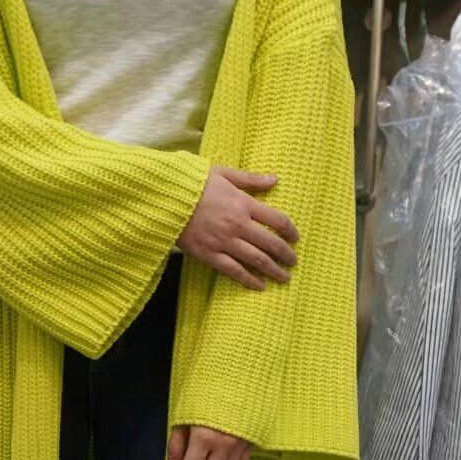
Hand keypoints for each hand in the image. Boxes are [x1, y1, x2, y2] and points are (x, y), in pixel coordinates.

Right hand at [177, 167, 298, 290]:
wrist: (164, 200)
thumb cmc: (192, 183)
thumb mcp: (222, 173)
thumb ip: (250, 179)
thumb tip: (275, 180)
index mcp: (243, 203)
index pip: (277, 219)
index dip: (290, 230)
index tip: (295, 238)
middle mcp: (238, 225)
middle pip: (270, 243)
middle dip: (286, 255)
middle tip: (293, 262)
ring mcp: (224, 242)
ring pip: (257, 260)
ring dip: (274, 270)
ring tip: (284, 278)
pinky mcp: (209, 255)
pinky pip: (234, 271)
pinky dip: (249, 279)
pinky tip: (260, 286)